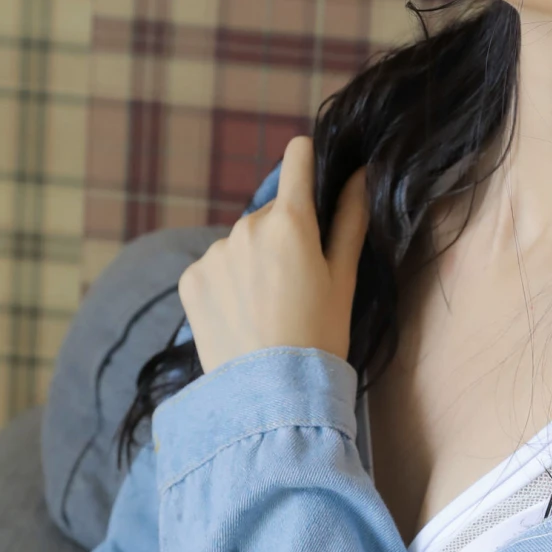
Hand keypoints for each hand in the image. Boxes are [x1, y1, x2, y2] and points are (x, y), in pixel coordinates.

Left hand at [177, 136, 368, 375]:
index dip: (305, 158)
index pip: (297, 162)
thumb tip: (360, 175)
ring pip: (241, 242)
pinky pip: (215, 267)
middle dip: (284, 234)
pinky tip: (243, 314)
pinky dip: (228, 282)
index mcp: (291, 222)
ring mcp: (214, 253)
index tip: (307, 159)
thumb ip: (350, 220)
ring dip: (254, 259)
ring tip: (268, 306)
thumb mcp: (344, 279)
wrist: (271, 393)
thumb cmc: (320, 336)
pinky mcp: (191, 278)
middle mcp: (246, 227)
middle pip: (271, 214)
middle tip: (298, 282)